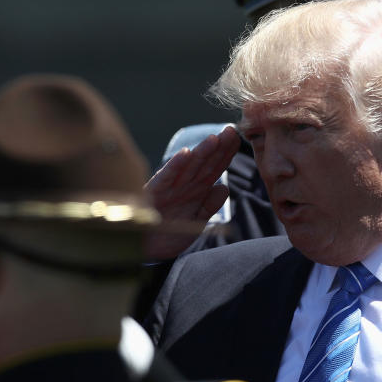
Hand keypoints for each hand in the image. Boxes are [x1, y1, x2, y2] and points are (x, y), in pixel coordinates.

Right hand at [144, 125, 240, 258]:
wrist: (143, 250)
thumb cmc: (167, 234)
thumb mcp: (196, 222)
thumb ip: (209, 206)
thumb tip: (224, 187)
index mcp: (195, 190)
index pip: (214, 168)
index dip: (226, 154)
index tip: (238, 138)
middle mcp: (184, 185)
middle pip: (204, 163)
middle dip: (218, 147)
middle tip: (231, 130)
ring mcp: (169, 188)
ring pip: (188, 167)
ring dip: (201, 152)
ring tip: (214, 138)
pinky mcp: (154, 193)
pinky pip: (166, 178)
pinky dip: (175, 165)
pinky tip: (185, 153)